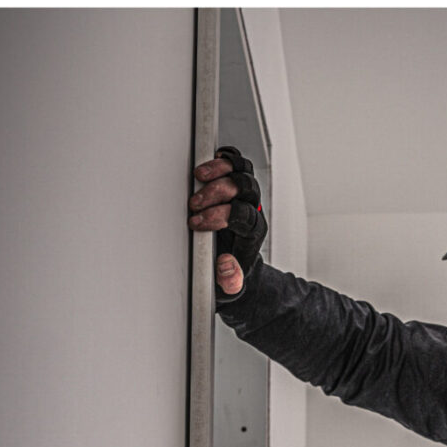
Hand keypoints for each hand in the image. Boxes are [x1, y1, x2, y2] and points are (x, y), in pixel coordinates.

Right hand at [189, 146, 266, 295]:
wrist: (236, 266)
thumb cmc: (229, 273)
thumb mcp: (229, 288)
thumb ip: (230, 282)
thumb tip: (227, 266)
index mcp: (252, 232)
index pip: (243, 215)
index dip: (219, 215)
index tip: (196, 222)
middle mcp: (252, 208)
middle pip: (245, 187)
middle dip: (218, 191)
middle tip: (194, 202)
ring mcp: (245, 194)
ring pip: (242, 170)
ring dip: (220, 169)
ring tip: (198, 175)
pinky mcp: (235, 184)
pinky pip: (236, 163)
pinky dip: (225, 158)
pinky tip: (210, 162)